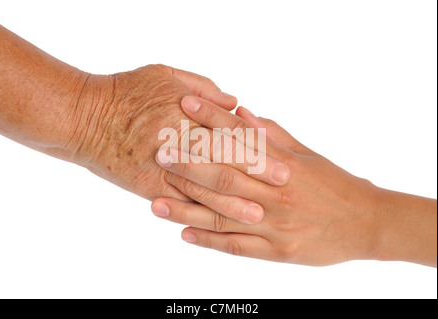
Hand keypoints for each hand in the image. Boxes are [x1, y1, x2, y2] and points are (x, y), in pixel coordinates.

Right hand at [0, 18, 288, 220]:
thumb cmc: (125, 90)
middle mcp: (176, 143)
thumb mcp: (164, 75)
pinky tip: (216, 226)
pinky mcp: (147, 187)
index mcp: (185, 114)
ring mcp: (161, 169)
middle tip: (281, 192)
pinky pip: (176, 203)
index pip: (229, 133)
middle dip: (253, 179)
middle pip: (222, 164)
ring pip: (202, 191)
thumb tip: (235, 103)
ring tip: (256, 217)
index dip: (257, 148)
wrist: (82, 116)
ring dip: (231, 205)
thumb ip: (203, 88)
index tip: (280, 161)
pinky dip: (197, 214)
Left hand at [152, 97, 436, 266]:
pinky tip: (184, 234)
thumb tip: (241, 112)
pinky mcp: (276, 251)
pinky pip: (237, 247)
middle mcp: (275, 194)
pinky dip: (209, 241)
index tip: (185, 104)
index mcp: (284, 166)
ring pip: (223, 214)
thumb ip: (272, 135)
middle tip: (159, 152)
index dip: (211, 119)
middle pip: (225, 176)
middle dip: (189, 163)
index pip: (240, 137)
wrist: (367, 223)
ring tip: (155, 202)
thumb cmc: (335, 185)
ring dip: (187, 206)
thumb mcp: (307, 155)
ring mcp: (274, 225)